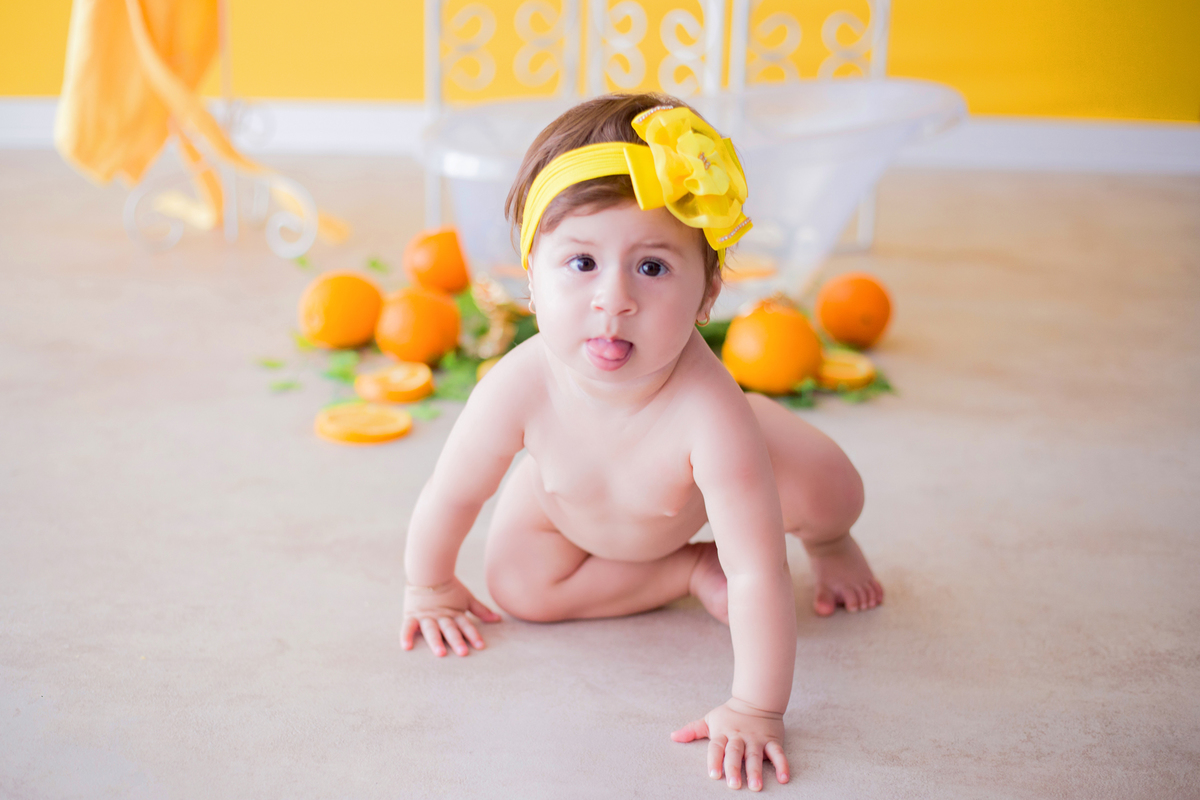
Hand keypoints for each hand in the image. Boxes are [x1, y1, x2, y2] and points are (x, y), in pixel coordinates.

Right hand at [400, 577, 500, 656]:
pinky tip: (406, 647)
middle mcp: (441, 616)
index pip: (465, 625)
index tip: (480, 646)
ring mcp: (426, 616)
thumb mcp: (467, 598)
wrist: (428, 569)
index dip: (473, 635)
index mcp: (454, 613)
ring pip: (431, 630)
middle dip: (456, 640)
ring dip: (436, 641)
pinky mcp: (411, 615)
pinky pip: (408, 627)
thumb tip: (498, 619)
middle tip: (462, 652)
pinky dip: (406, 636)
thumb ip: (480, 610)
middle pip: (450, 629)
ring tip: (440, 653)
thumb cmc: (450, 587)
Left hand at [672, 698, 788, 790]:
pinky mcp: (772, 740)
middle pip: (736, 753)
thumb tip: (673, 737)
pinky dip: (782, 765)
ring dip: (756, 771)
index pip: (717, 747)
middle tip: (734, 785)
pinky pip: (778, 753)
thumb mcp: (710, 719)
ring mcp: (757, 739)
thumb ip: (692, 730)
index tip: (714, 775)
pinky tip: (784, 778)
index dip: (714, 760)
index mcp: (723, 733)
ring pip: (756, 755)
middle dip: (734, 768)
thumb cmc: (730, 714)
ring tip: (756, 786)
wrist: (757, 699)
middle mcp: (739, 737)